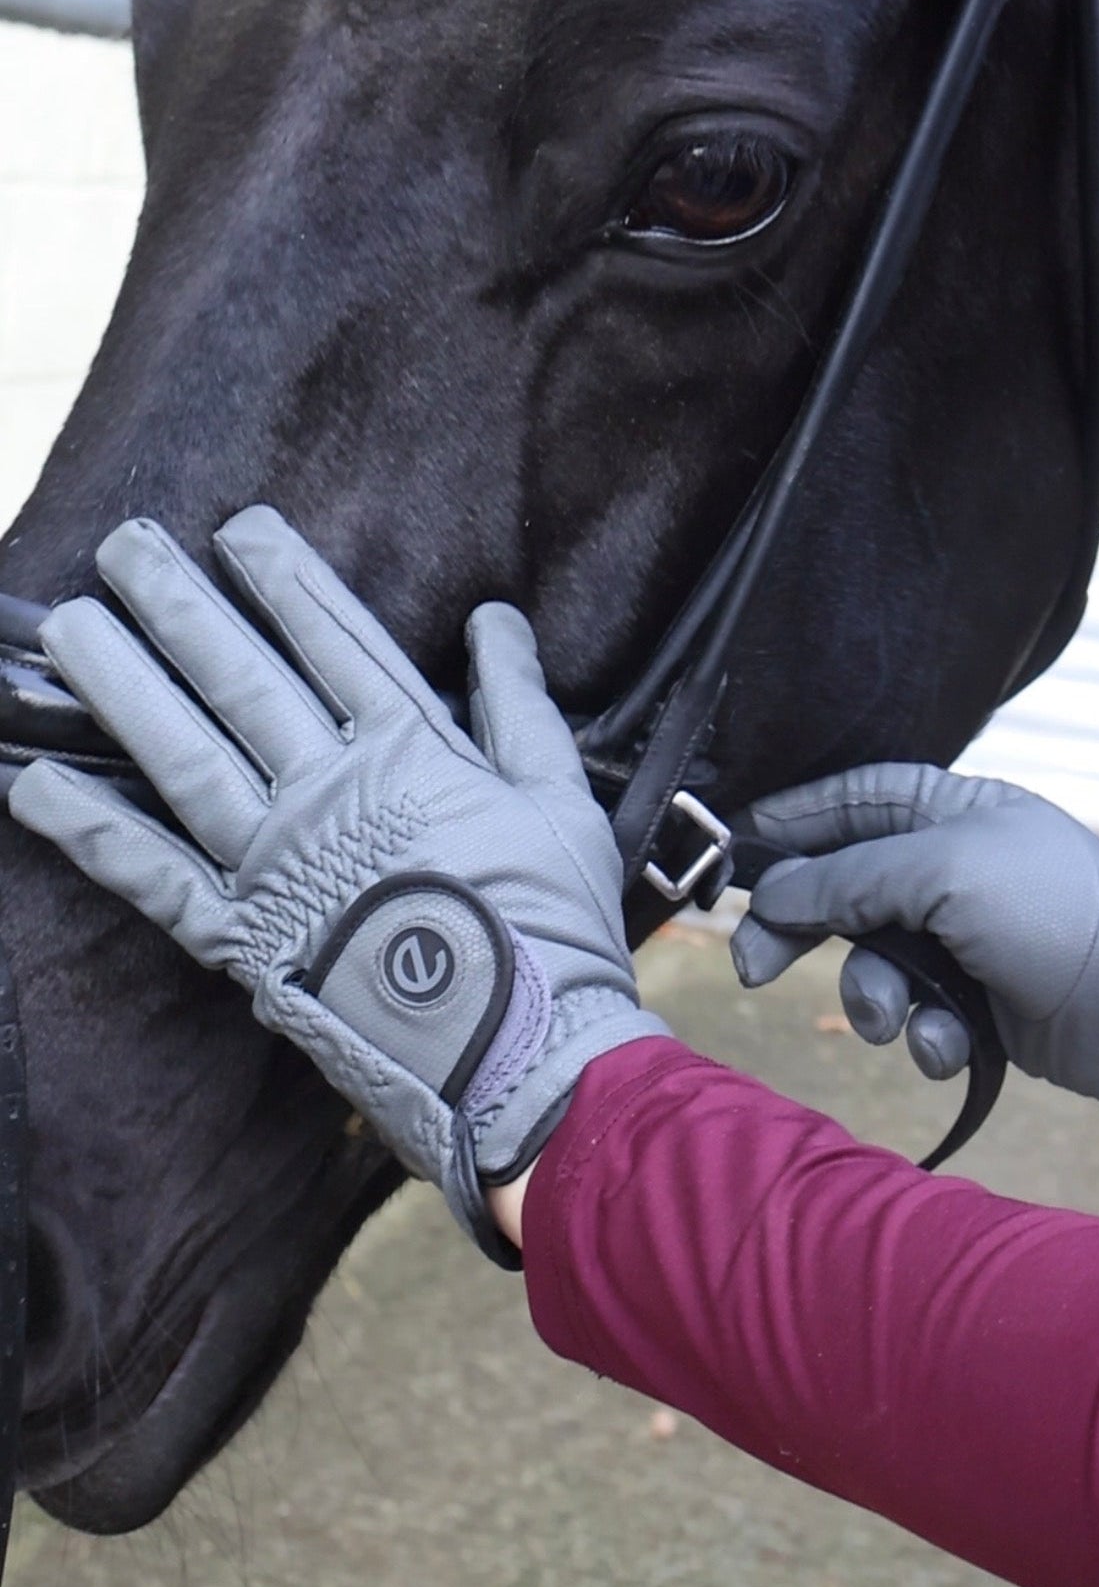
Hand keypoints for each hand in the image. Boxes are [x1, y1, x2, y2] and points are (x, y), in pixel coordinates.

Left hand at [9, 508, 665, 1262]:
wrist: (527, 1059)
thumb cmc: (555, 930)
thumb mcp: (559, 799)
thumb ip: (519, 702)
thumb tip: (496, 619)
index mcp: (411, 751)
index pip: (333, 640)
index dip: (282, 579)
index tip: (237, 527)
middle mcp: (331, 790)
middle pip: (240, 678)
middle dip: (177, 604)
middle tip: (123, 543)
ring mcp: (278, 863)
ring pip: (183, 755)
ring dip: (120, 686)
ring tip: (69, 626)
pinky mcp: (244, 939)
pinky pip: (152, 876)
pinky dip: (91, 831)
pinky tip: (35, 785)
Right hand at [731, 764, 1098, 1104]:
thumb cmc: (1058, 913)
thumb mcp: (943, 870)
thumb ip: (848, 877)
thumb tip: (772, 894)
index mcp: (948, 811)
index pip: (849, 799)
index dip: (790, 821)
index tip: (732, 851)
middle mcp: (951, 869)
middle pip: (842, 889)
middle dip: (800, 930)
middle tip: (755, 965)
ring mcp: (966, 940)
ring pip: (873, 966)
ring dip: (873, 999)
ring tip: (899, 1020)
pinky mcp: (981, 1004)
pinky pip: (919, 1018)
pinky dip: (926, 1036)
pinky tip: (953, 1043)